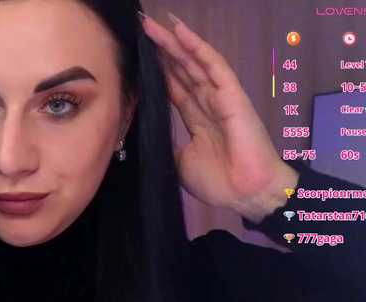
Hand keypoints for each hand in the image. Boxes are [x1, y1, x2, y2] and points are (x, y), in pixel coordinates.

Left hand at [139, 11, 298, 222]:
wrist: (245, 194)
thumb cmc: (219, 182)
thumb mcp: (182, 163)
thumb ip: (170, 145)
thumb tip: (153, 138)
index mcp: (196, 119)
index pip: (174, 88)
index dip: (159, 71)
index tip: (140, 55)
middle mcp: (207, 104)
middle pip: (181, 70)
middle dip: (162, 50)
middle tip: (142, 28)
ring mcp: (220, 98)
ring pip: (194, 63)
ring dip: (174, 43)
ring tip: (154, 24)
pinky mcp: (232, 96)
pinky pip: (214, 67)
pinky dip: (198, 49)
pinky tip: (181, 33)